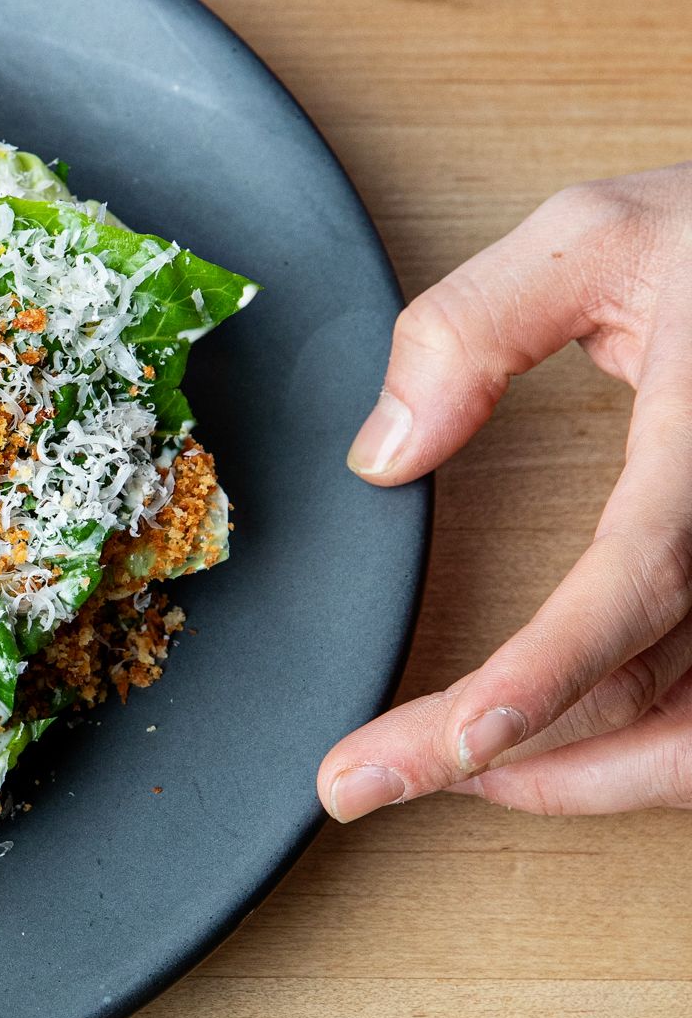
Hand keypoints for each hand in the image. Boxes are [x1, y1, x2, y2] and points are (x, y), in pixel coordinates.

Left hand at [318, 165, 691, 818]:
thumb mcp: (600, 235)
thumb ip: (474, 326)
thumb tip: (381, 453)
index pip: (639, 581)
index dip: (546, 673)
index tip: (457, 739)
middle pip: (645, 690)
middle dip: (497, 755)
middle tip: (359, 782)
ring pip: (688, 740)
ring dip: (565, 778)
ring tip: (429, 774)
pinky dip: (626, 760)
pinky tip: (533, 754)